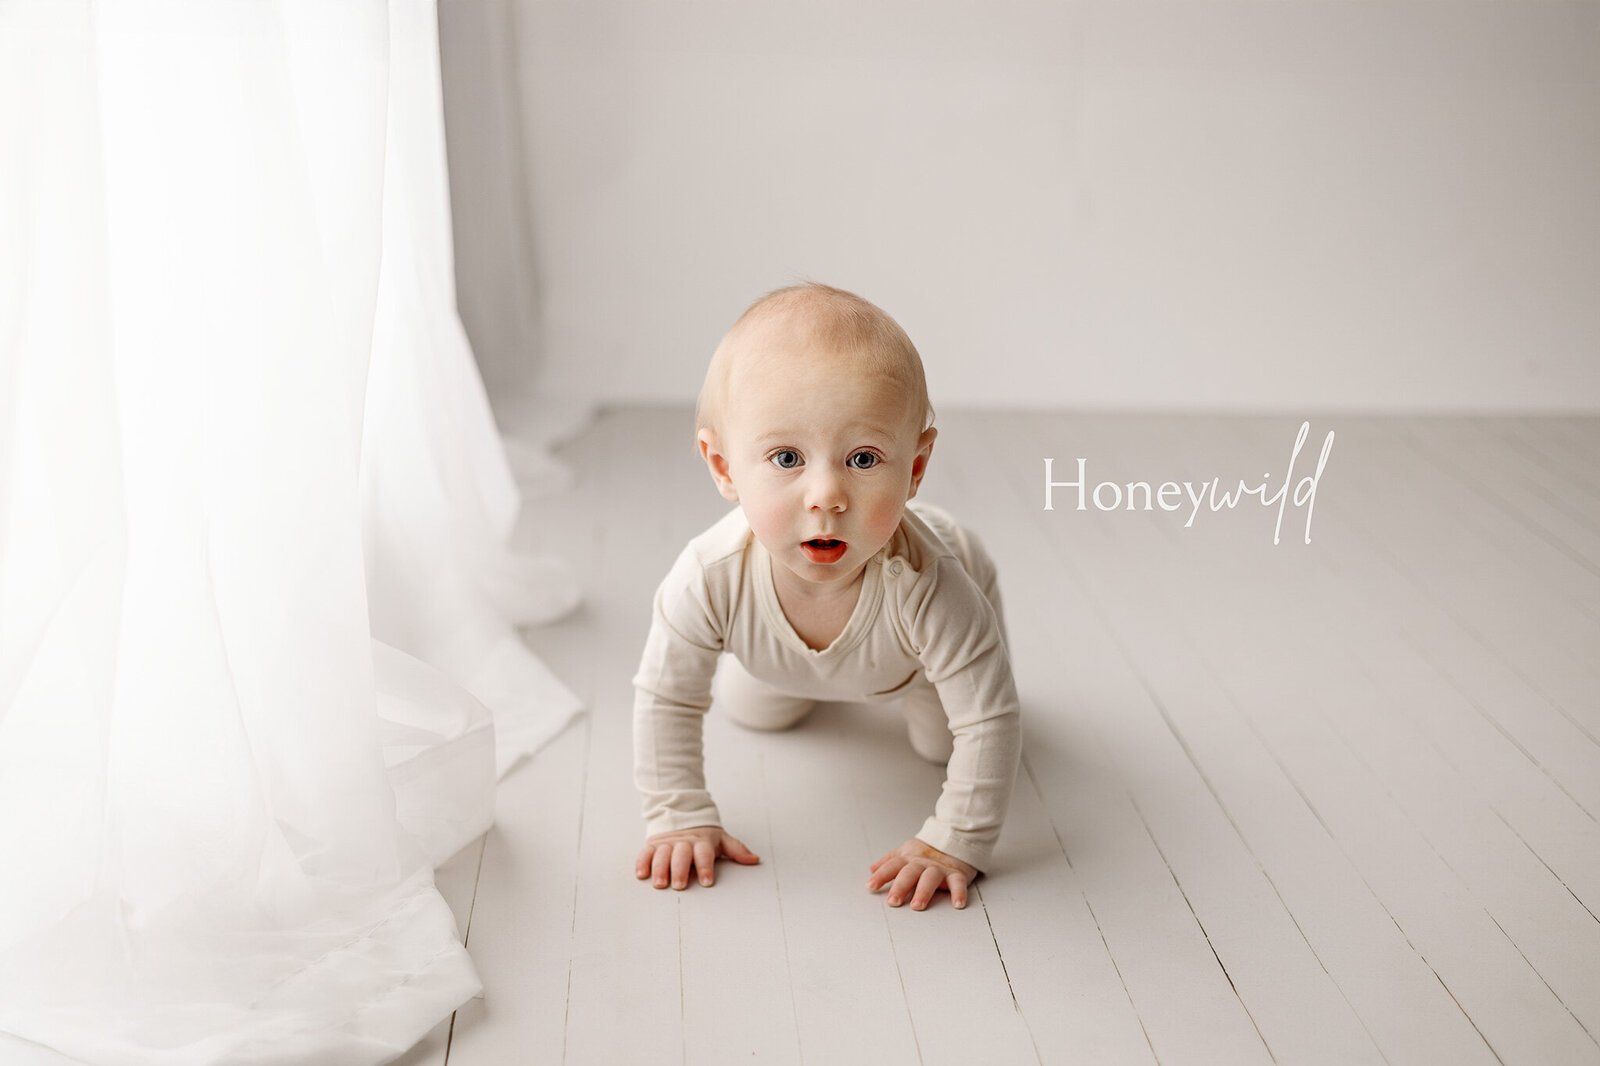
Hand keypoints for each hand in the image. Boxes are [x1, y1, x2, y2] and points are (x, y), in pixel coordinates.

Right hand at [635, 826, 758, 889]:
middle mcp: (684, 842)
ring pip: (662, 854)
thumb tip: (755, 859)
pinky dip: (643, 863)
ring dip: (660, 869)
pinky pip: (646, 853)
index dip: (706, 867)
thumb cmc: (705, 838)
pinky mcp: (653, 845)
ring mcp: (667, 843)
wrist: (683, 818)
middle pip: (681, 855)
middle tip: (680, 885)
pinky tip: (642, 875)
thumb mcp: (722, 840)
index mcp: (701, 842)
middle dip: (680, 870)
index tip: (707, 882)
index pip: (704, 854)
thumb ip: (737, 850)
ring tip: (660, 884)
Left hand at [866, 837, 977, 910]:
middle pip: (910, 873)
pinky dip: (959, 893)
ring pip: (930, 878)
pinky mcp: (956, 873)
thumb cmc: (926, 851)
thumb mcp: (906, 852)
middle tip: (893, 902)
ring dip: (923, 892)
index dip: (881, 876)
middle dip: (900, 887)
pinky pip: (958, 883)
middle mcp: (922, 863)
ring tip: (917, 906)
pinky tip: (957, 904)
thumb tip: (871, 869)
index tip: (870, 887)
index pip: (892, 866)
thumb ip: (889, 861)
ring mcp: (939, 868)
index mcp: (908, 858)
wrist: (954, 838)